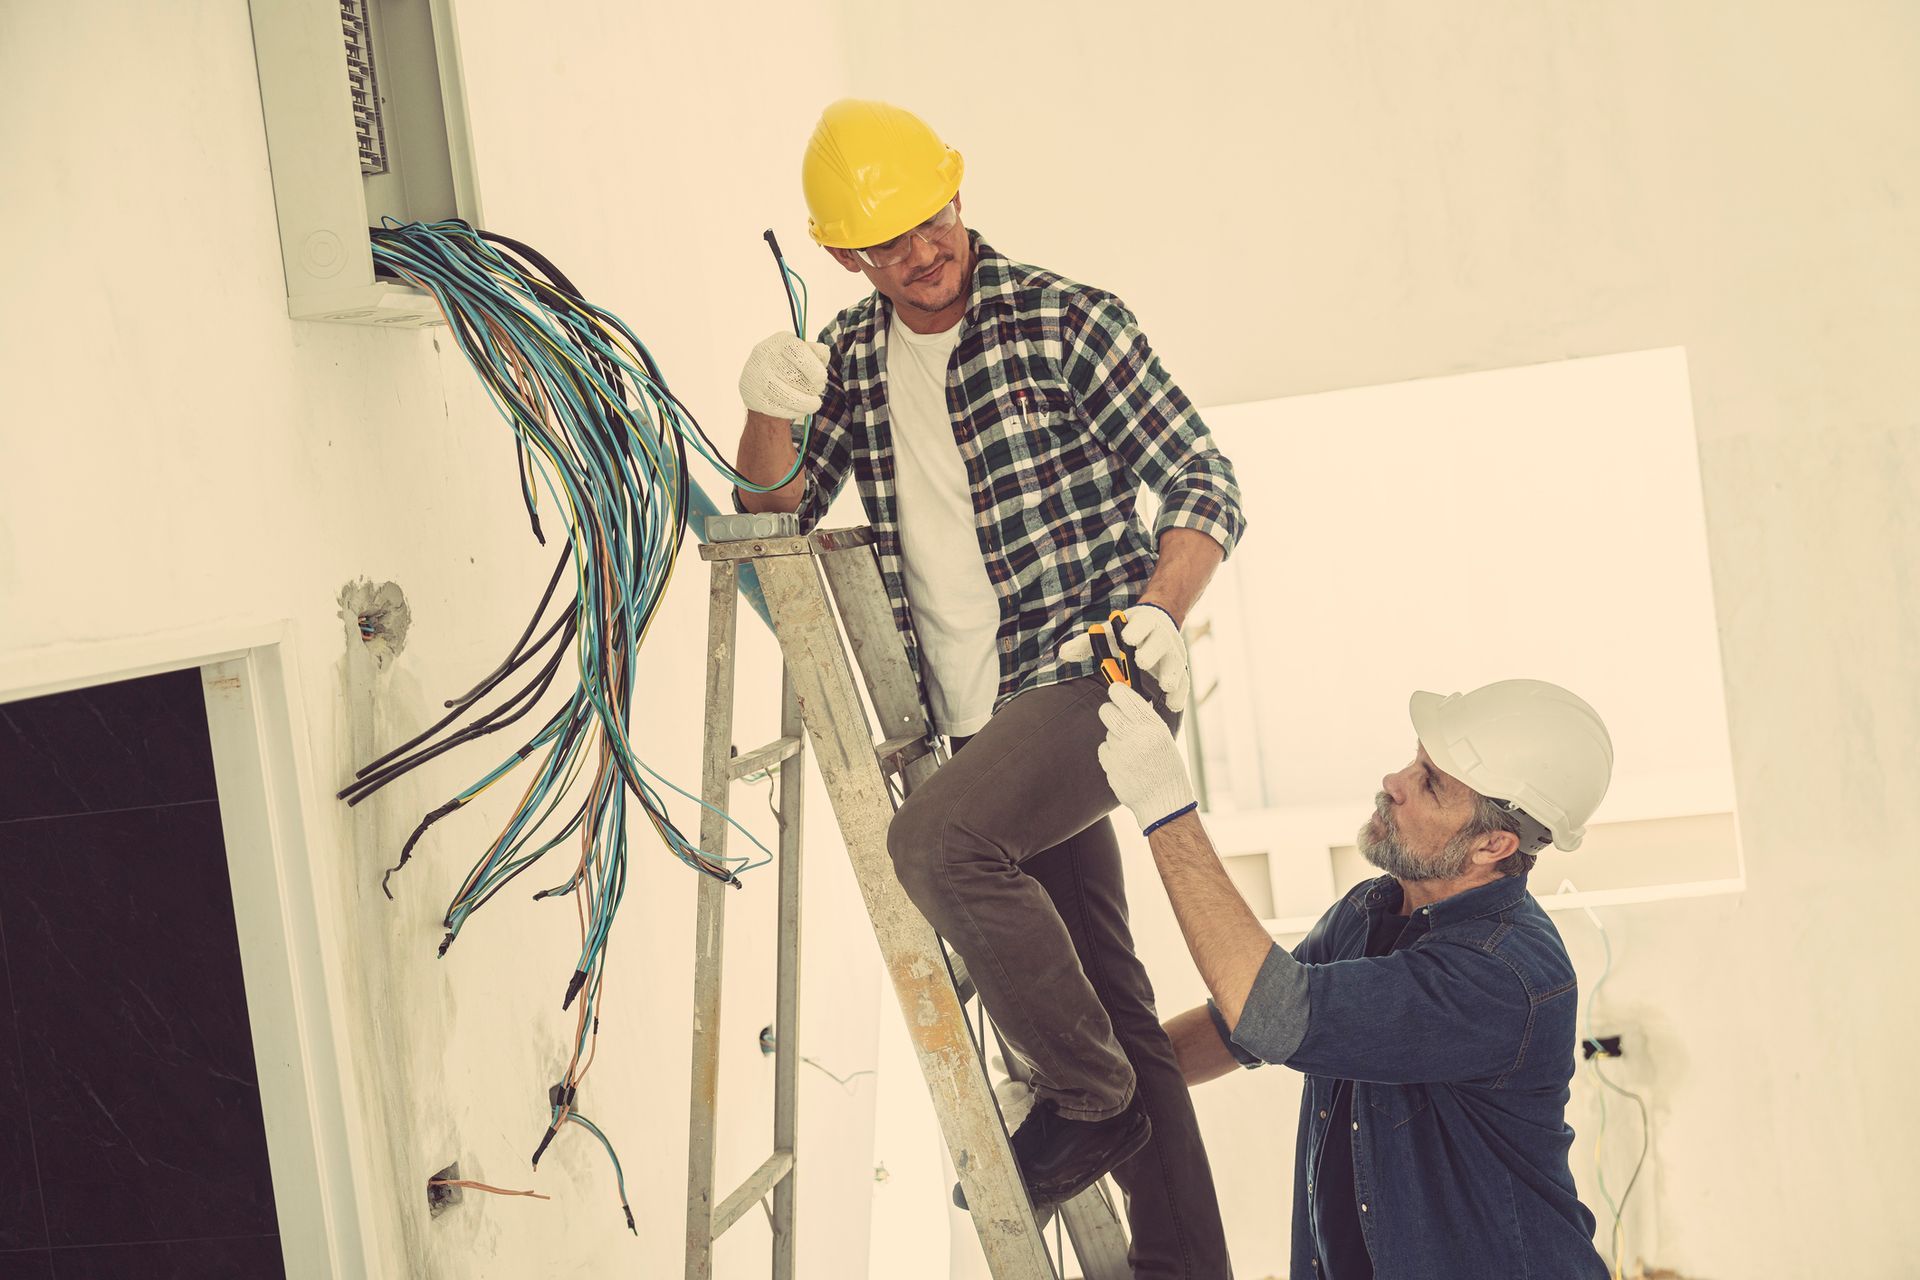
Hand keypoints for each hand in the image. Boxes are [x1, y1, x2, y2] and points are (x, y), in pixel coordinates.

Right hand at [739, 332, 830, 419]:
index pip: (796, 350)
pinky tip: (800, 409)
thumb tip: (823, 352)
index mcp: (780, 341)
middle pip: (792, 376)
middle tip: (818, 389)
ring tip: (814, 403)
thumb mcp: (803, 353)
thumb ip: (815, 352)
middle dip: (812, 387)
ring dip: (806, 402)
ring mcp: (756, 376)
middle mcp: (764, 355)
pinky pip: (777, 408)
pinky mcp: (754, 396)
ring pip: (785, 395)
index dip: (812, 365)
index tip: (822, 377)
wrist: (760, 380)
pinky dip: (794, 411)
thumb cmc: (789, 364)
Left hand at [1057, 603, 1189, 710]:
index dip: (1135, 631)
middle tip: (1141, 661)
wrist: (1158, 623)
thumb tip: (1063, 654)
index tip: (1126, 638)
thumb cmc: (1127, 632)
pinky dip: (1180, 694)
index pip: (1141, 625)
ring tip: (1166, 687)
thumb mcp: (1109, 633)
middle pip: (1159, 643)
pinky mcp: (1179, 669)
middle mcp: (1161, 637)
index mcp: (1143, 624)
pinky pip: (1184, 682)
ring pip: (1176, 664)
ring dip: (1171, 675)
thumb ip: (1087, 643)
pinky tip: (1173, 706)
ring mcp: (1173, 653)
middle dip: (1151, 651)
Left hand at [1096, 682, 1196, 833]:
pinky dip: (1111, 754)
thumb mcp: (1163, 737)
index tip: (1115, 690)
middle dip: (1110, 712)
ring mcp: (1120, 750)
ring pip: (1107, 732)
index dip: (1117, 691)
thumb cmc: (1166, 766)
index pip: (1125, 696)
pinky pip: (1103, 750)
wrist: (1163, 800)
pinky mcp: (1110, 765)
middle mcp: (1135, 735)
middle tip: (1116, 717)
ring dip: (1115, 738)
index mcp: (1152, 725)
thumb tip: (1126, 700)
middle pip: (1106, 711)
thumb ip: (1145, 719)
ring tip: (1132, 752)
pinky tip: (1125, 763)